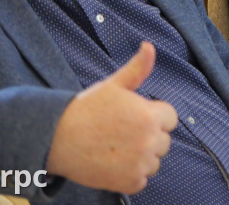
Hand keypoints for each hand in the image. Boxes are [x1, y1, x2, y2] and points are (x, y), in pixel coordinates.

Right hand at [46, 43, 177, 193]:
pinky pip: (142, 180)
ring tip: (116, 147)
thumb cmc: (87, 109)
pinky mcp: (129, 182)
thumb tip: (150, 46)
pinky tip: (113, 162)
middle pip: (164, 141)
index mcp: (149, 115)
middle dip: (148, 137)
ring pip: (154, 161)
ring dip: (141, 157)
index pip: (170, 118)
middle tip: (122, 132)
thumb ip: (138, 68)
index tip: (135, 117)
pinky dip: (131, 175)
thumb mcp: (114, 85)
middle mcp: (149, 140)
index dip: (154, 116)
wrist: (57, 138)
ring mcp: (139, 163)